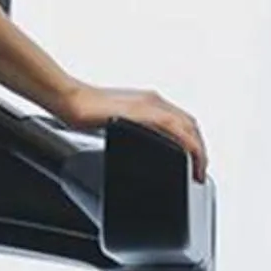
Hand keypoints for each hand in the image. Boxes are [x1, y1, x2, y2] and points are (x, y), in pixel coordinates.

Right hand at [58, 84, 209, 181]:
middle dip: (200, 149)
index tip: (196, 161)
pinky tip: (189, 159)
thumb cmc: (86, 110)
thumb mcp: (118, 122)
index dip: (194, 141)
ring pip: (187, 126)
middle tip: (201, 171)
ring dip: (198, 150)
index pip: (182, 121)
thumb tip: (142, 147)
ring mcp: (149, 105)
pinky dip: (187, 144)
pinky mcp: (142, 112)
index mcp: (149, 102)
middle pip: (190, 125)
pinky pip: (174, 128)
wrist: (70, 99)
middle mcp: (154, 101)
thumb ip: (135, 130)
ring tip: (198, 171)